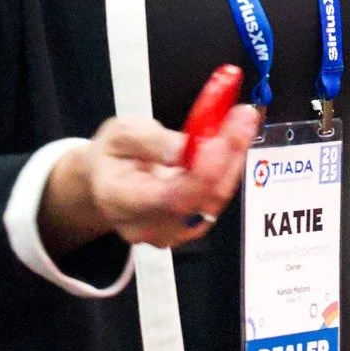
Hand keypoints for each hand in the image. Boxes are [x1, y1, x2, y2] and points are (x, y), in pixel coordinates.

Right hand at [42, 105, 261, 253]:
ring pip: (213, 200)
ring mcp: (170, 232)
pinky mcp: (189, 228)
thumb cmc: (112, 156)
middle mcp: (146, 225)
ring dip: (234, 160)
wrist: (106, 182)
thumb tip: (181, 149)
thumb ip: (148, 141)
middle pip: (199, 200)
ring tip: (242, 122)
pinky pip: (216, 200)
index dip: (201, 173)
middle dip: (227, 156)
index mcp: (120, 200)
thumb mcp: (119, 133)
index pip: (168, 198)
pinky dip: (230, 169)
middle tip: (243, 117)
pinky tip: (236, 142)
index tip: (221, 139)